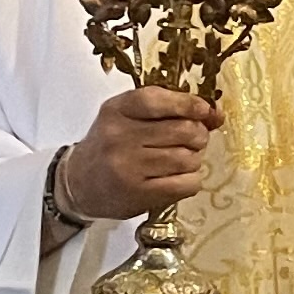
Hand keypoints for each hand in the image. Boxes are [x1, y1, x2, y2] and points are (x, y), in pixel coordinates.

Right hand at [60, 86, 220, 222]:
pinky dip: (192, 180)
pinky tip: (181, 178)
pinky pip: (186, 184)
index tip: (205, 111)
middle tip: (194, 140)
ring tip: (184, 159)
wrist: (78, 184)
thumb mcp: (127, 118)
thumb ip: (167, 110)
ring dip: (195, 159)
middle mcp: (119, 136)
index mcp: (117, 110)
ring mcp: (128, 166)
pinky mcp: (138, 193)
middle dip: (199, 134)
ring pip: (187, 157)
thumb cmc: (110, 146)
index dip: (189, 104)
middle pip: (182, 130)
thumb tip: (215, 115)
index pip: (159, 100)